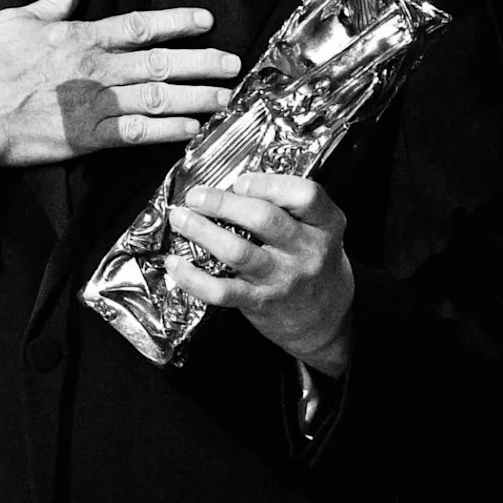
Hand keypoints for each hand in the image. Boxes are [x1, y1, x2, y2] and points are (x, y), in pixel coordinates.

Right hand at [0, 0, 239, 173]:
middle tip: (233, 62)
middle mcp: (97, 69)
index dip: (176, 22)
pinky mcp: (89, 138)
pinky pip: (138, 133)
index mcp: (80, 38)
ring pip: (158, 98)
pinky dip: (168, 130)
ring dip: (196, 95)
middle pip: (161, 63)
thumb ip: (53, 3)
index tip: (205, 21)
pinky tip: (191, 128)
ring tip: (224, 95)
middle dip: (202, 61)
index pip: (140, 26)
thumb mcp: (16, 20)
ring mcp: (96, 104)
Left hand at [166, 173, 353, 375]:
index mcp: (325, 223)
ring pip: (238, 252)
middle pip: (264, 219)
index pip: (306, 195)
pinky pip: (222, 291)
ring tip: (180, 218)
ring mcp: (283, 279)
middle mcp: (307, 250)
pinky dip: (193, 278)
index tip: (240, 182)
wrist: (326, 320)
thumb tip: (231, 186)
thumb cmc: (313, 261)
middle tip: (196, 196)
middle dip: (223, 203)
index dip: (268, 184)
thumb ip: (286, 205)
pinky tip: (176, 264)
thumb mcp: (317, 228)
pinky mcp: (260, 303)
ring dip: (202, 232)